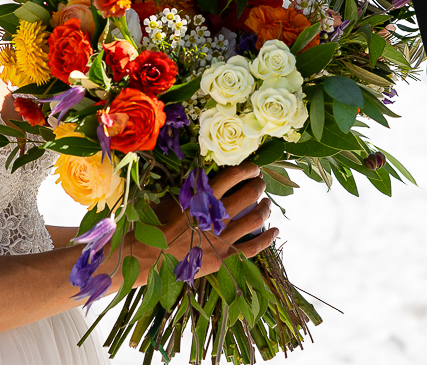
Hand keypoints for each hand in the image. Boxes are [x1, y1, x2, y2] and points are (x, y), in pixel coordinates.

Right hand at [120, 163, 277, 285]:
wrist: (151, 256)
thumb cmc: (158, 224)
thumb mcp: (174, 199)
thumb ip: (193, 187)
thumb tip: (206, 175)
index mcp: (204, 197)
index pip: (233, 176)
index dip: (248, 169)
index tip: (254, 168)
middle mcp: (217, 215)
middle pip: (249, 195)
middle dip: (259, 185)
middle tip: (260, 183)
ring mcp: (223, 238)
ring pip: (256, 218)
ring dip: (265, 208)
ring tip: (266, 205)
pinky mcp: (226, 256)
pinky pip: (254, 247)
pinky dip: (268, 238)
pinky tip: (275, 231)